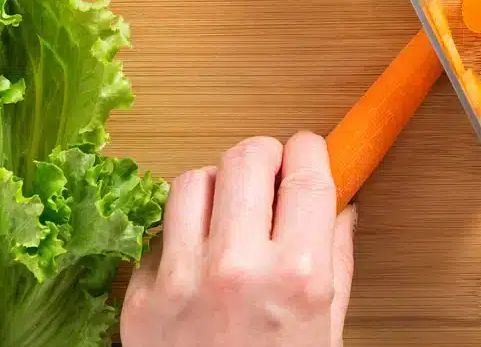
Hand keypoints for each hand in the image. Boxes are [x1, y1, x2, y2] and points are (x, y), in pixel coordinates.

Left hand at [123, 133, 356, 346]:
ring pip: (191, 182)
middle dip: (263, 158)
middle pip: (245, 158)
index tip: (308, 155)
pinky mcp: (140, 301)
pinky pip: (156, 235)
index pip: (306, 170)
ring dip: (215, 188)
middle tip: (269, 177)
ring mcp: (181, 284)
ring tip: (227, 214)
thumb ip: (335, 263)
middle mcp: (237, 270)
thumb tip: (340, 208)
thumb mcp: (328, 332)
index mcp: (298, 276)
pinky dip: (178, 239)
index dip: (309, 152)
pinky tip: (196, 263)